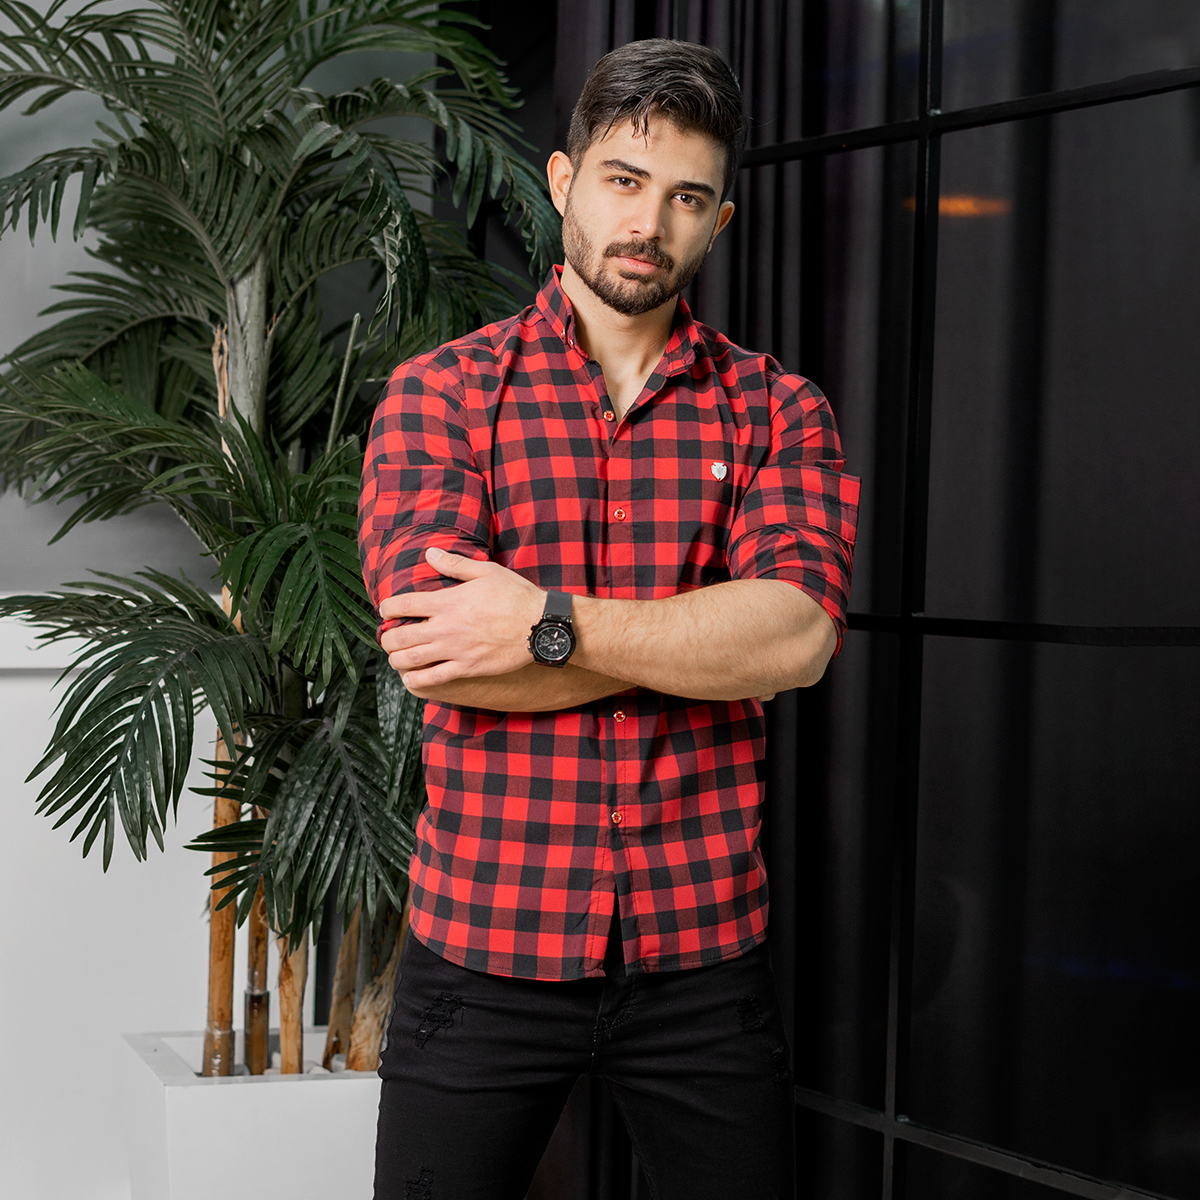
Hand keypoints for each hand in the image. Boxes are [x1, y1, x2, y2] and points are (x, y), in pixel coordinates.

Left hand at [378, 548, 544, 690]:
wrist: (540, 625)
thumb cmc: (516, 596)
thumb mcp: (486, 572)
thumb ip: (455, 564)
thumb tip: (430, 554)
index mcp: (447, 602)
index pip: (404, 605)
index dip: (387, 608)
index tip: (385, 610)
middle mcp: (446, 627)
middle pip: (400, 636)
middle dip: (387, 638)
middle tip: (387, 637)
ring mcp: (455, 650)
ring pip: (411, 660)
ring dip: (396, 659)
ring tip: (395, 657)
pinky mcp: (467, 668)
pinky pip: (433, 679)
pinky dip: (416, 681)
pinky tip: (410, 679)